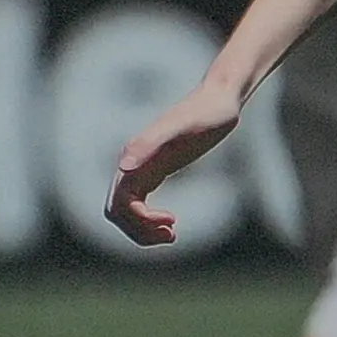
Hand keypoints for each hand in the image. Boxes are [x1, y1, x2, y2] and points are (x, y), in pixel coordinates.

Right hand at [105, 80, 242, 245]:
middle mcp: (133, 164)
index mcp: (134, 157)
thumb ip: (149, 143)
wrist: (219, 100)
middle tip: (172, 236)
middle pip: (117, 212)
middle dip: (139, 231)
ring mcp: (143, 168)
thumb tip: (123, 167)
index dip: (141, 220)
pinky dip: (149, 219)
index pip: (120, 203)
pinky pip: (139, 203)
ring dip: (142, 230)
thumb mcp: (181, 128)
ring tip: (172, 235)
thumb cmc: (205, 113)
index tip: (173, 221)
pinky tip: (171, 223)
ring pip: (126, 211)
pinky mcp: (155, 170)